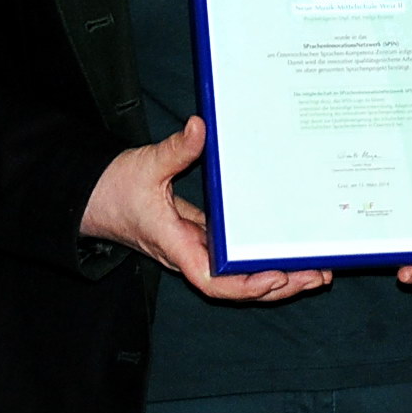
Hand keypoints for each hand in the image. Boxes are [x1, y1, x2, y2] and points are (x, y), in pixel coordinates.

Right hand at [79, 116, 330, 301]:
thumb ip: (175, 149)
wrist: (95, 196)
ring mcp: (197, 247)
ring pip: (239, 274)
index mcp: (176, 244)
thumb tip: (199, 127)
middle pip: (237, 285)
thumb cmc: (116, 187)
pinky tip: (284, 250)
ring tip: (314, 271)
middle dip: (277, 285)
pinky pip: (234, 255)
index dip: (245, 285)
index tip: (275, 275)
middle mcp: (190, 253)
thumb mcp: (146, 165)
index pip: (212, 279)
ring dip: (276, 276)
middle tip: (316, 275)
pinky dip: (259, 256)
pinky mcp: (201, 236)